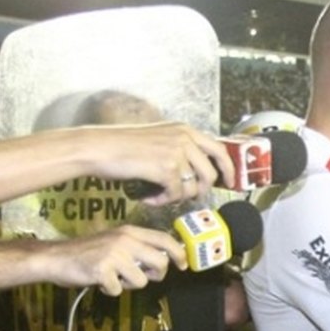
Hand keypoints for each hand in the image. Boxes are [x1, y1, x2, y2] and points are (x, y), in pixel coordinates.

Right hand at [32, 224, 187, 295]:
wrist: (57, 257)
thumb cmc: (89, 252)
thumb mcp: (116, 242)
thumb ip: (138, 248)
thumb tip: (164, 262)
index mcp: (131, 231)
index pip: (164, 239)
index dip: (178, 253)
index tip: (183, 265)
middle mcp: (125, 240)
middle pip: (160, 263)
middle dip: (155, 275)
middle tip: (141, 276)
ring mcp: (114, 254)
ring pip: (141, 280)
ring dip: (128, 284)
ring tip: (113, 277)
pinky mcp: (102, 270)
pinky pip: (119, 290)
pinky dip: (110, 290)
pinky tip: (100, 281)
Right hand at [85, 122, 237, 204]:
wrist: (99, 147)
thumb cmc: (122, 145)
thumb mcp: (159, 137)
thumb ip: (179, 148)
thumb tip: (197, 170)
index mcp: (185, 130)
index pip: (219, 149)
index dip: (227, 168)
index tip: (229, 182)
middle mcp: (184, 139)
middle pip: (210, 173)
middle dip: (203, 190)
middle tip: (191, 198)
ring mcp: (176, 152)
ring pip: (193, 187)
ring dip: (178, 197)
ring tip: (162, 196)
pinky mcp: (166, 168)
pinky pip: (175, 194)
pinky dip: (162, 201)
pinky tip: (149, 198)